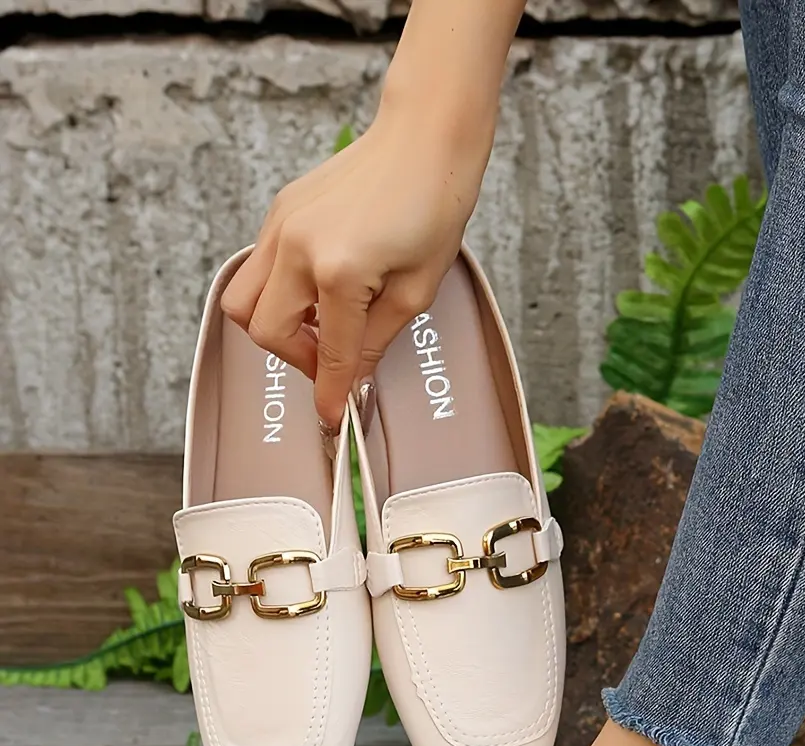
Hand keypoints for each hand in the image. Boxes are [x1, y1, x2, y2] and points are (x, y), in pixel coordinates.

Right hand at [221, 106, 491, 423]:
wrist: (423, 141)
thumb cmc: (433, 207)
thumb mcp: (416, 290)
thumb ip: (375, 340)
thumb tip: (351, 380)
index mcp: (339, 271)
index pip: (326, 352)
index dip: (329, 391)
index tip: (332, 419)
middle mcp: (296, 247)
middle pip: (264, 330)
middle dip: (297, 359)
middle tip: (333, 361)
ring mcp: (280, 226)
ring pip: (245, 300)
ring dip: (277, 327)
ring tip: (323, 327)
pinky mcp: (278, 212)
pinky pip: (259, 269)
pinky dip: (280, 295)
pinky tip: (321, 294)